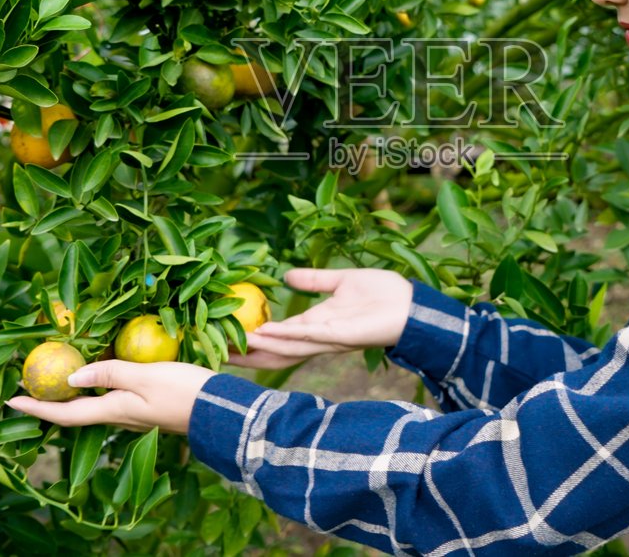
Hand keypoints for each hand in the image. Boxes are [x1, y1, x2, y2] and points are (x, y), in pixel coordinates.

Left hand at [5, 360, 215, 433]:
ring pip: (91, 404)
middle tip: (27, 382)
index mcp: (114, 410)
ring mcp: (132, 413)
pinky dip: (93, 385)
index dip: (36, 407)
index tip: (10, 399)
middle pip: (73, 412)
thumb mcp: (145, 376)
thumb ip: (109, 372)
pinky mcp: (145, 406)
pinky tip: (95, 371)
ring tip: (54, 375)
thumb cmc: (184, 391)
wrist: (220, 410)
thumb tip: (71, 376)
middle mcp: (118, 416)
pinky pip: (109, 397)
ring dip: (68, 394)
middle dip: (47, 400)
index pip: (65, 413)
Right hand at [226, 267, 413, 369]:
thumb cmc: (382, 294)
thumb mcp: (340, 281)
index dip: (252, 338)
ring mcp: (328, 337)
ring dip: (259, 346)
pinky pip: (308, 335)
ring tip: (232, 345)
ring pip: (287, 347)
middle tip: (217, 353)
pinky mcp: (340, 333)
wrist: (411, 304)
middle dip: (248, 353)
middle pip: (276, 350)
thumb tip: (287, 275)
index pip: (277, 335)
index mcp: (316, 324)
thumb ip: (314, 280)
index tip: (226, 339)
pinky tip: (264, 333)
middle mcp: (318, 337)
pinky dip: (285, 335)